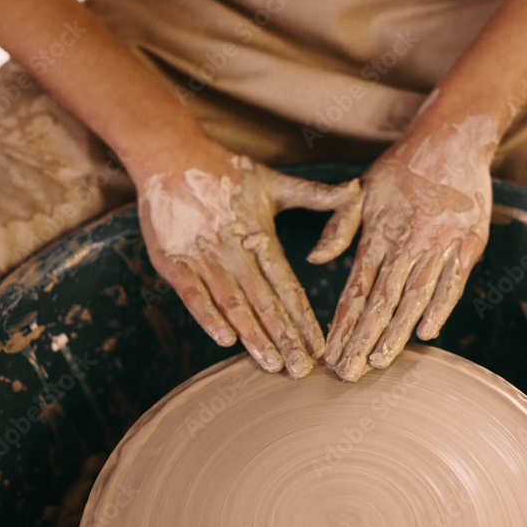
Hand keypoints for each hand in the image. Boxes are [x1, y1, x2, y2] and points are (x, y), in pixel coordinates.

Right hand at [137, 149, 360, 377]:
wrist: (170, 155)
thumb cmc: (225, 171)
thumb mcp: (274, 182)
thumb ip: (316, 196)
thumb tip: (357, 190)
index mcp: (261, 238)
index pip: (289, 286)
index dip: (305, 318)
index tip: (321, 346)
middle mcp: (235, 251)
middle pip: (265, 303)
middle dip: (285, 339)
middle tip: (302, 371)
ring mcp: (203, 257)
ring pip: (233, 303)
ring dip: (253, 335)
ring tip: (271, 364)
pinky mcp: (173, 261)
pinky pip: (193, 294)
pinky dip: (208, 316)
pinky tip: (225, 340)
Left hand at [310, 116, 497, 380]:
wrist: (453, 136)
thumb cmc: (402, 167)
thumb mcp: (362, 189)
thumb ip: (339, 227)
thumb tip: (315, 261)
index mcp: (377, 232)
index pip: (355, 288)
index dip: (342, 323)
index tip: (329, 352)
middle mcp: (406, 241)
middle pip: (380, 300)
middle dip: (361, 339)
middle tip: (346, 373)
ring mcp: (439, 242)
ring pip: (413, 295)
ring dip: (395, 331)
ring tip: (377, 362)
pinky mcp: (468, 241)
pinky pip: (453, 280)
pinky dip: (440, 305)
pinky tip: (427, 333)